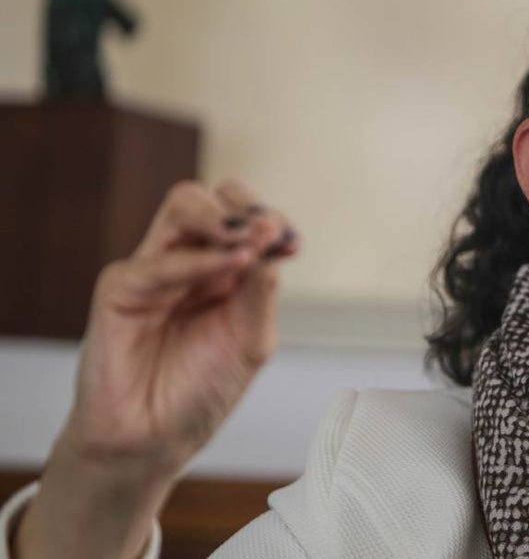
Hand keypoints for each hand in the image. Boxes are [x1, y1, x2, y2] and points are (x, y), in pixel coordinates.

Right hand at [70, 179, 298, 470]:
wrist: (154, 441)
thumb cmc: (201, 391)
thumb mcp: (251, 339)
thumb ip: (261, 289)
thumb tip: (271, 236)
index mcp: (224, 271)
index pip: (246, 220)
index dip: (272, 222)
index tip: (294, 246)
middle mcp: (190, 262)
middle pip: (212, 200)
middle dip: (246, 206)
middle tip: (270, 231)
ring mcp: (154, 271)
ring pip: (182, 208)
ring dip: (222, 218)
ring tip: (250, 238)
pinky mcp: (121, 290)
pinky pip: (157, 262)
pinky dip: (196, 260)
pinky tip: (227, 265)